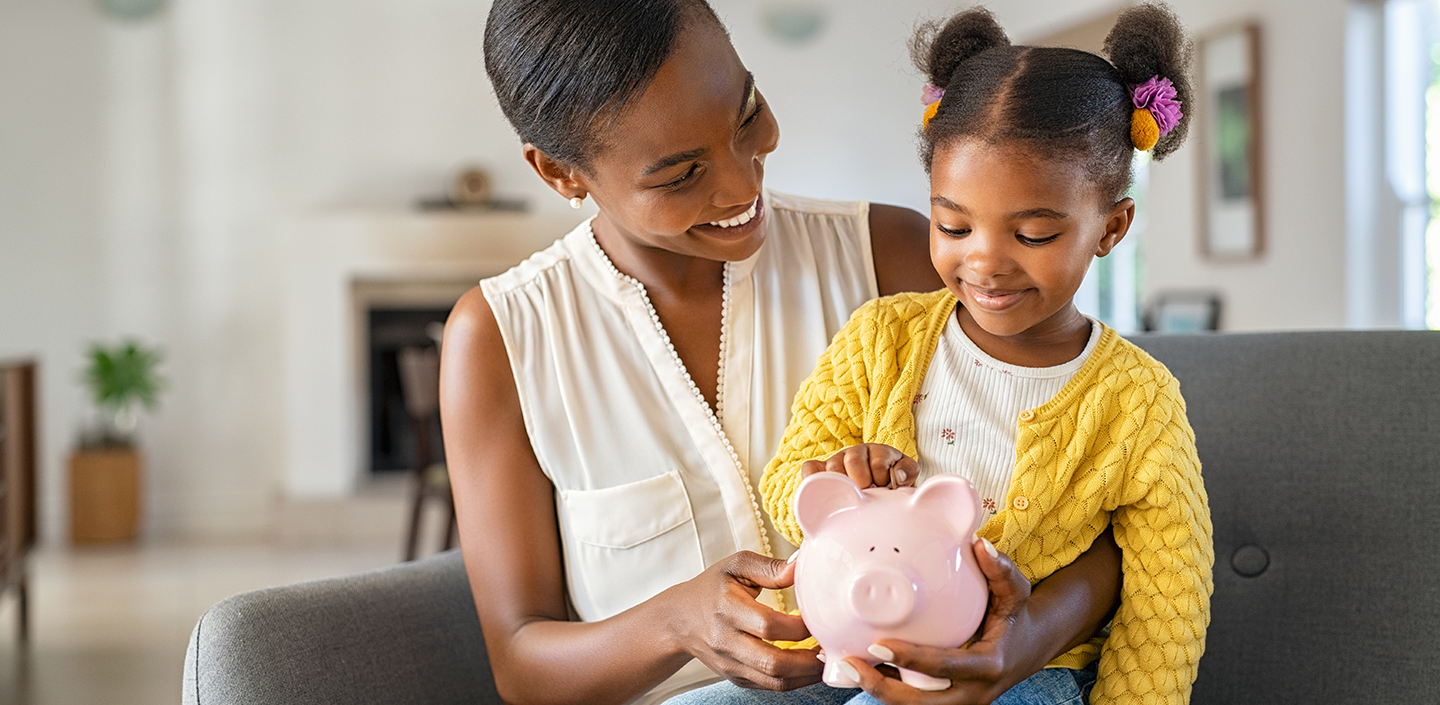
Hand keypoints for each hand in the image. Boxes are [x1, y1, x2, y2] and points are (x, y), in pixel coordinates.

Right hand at [665, 551, 823, 690]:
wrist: (679, 620)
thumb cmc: (712, 588)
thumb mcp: (736, 566)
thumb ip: (769, 567)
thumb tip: (801, 565)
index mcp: (727, 609)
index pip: (768, 625)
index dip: (799, 627)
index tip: (819, 618)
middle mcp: (726, 641)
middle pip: (772, 661)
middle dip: (808, 659)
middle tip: (831, 646)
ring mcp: (731, 664)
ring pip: (774, 680)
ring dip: (806, 674)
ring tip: (826, 659)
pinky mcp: (736, 677)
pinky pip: (769, 686)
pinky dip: (794, 680)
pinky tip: (809, 666)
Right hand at [800, 443, 917, 488]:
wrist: (875, 494)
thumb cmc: (890, 484)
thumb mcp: (905, 475)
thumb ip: (907, 471)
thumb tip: (897, 476)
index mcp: (877, 452)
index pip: (878, 461)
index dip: (882, 479)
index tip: (885, 490)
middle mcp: (855, 453)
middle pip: (853, 461)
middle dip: (862, 482)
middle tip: (867, 495)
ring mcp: (836, 462)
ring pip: (832, 467)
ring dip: (843, 485)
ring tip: (851, 498)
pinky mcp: (820, 472)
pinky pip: (809, 470)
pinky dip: (813, 479)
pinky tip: (825, 492)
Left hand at [838, 539, 1047, 703]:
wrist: (1029, 647)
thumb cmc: (1017, 616)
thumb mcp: (1016, 592)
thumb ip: (1000, 570)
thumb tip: (980, 545)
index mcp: (988, 666)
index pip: (944, 668)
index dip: (910, 659)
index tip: (878, 644)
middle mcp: (973, 693)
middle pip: (920, 704)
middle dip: (881, 687)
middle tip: (850, 662)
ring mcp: (959, 703)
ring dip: (877, 690)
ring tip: (846, 664)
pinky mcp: (946, 702)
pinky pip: (913, 701)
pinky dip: (886, 687)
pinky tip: (859, 666)